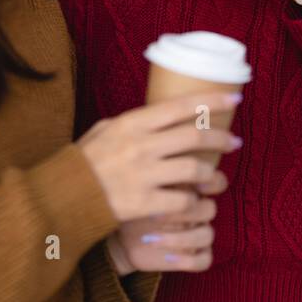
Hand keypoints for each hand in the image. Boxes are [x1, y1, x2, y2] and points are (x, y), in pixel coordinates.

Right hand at [77, 92, 240, 223]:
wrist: (66, 196)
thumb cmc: (86, 161)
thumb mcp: (105, 130)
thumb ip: (133, 123)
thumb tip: (161, 114)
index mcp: (133, 123)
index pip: (180, 106)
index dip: (211, 101)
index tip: (234, 98)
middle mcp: (141, 146)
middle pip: (194, 137)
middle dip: (221, 138)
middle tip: (235, 141)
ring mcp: (144, 175)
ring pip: (193, 170)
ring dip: (210, 174)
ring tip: (215, 177)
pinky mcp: (145, 203)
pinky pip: (182, 201)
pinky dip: (193, 201)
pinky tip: (194, 201)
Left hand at [106, 188, 222, 274]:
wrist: (123, 238)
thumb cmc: (131, 209)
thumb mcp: (139, 195)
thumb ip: (154, 185)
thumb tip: (156, 177)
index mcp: (189, 190)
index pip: (215, 182)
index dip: (213, 183)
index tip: (196, 185)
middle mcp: (197, 211)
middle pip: (209, 209)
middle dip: (184, 212)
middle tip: (154, 215)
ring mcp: (196, 234)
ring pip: (207, 235)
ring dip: (180, 238)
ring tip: (151, 239)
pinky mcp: (192, 256)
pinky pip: (204, 260)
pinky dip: (189, 260)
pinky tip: (168, 258)